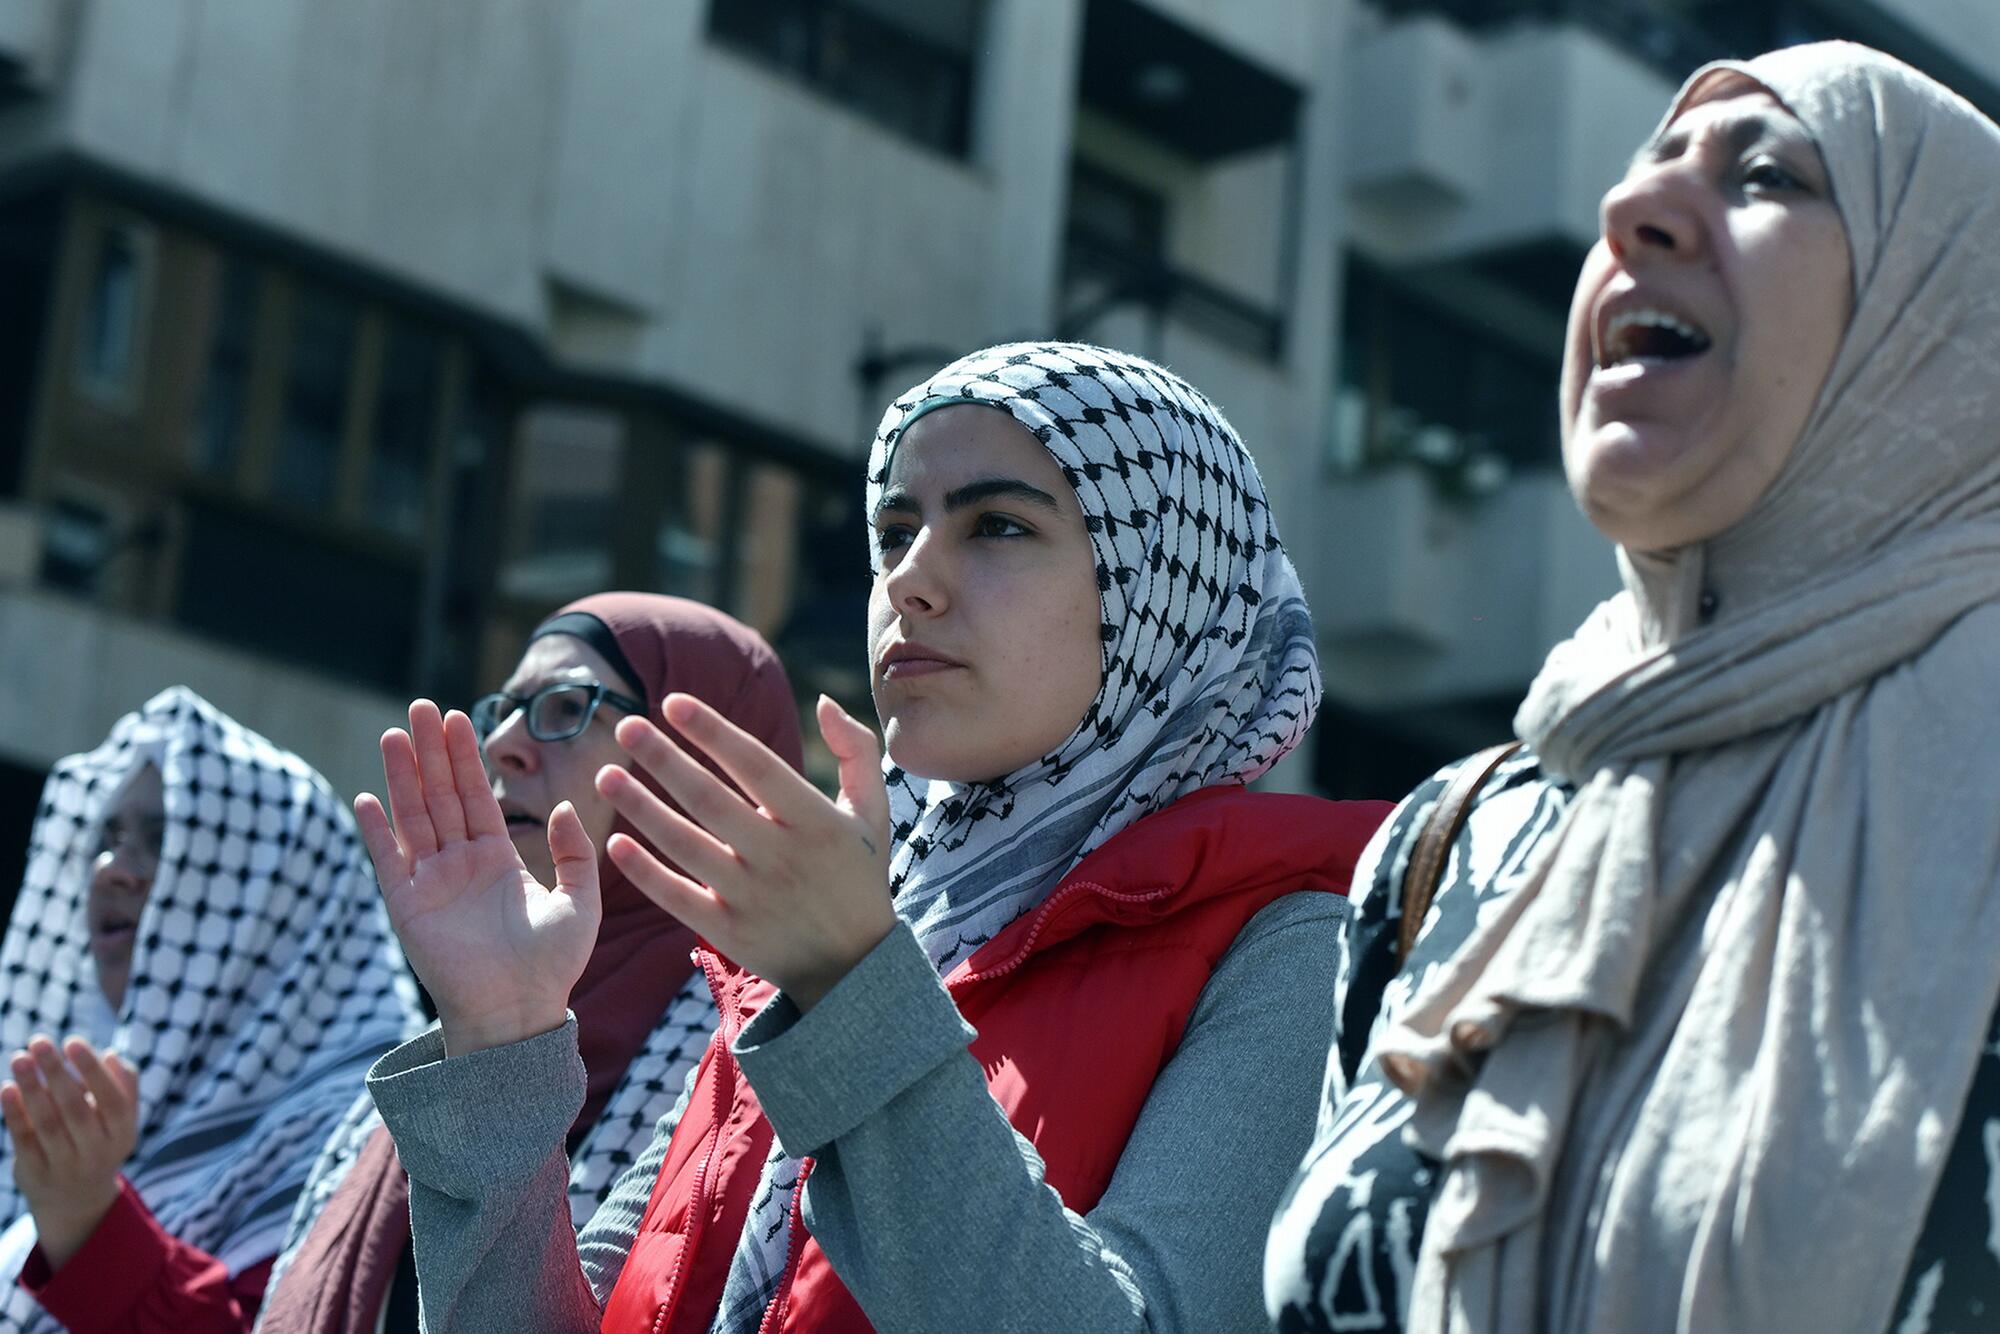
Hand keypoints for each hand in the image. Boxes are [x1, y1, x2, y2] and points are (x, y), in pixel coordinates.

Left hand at [1, 1036, 138, 1268]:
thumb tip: (110, 1056)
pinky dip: (15, 1113)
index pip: (112, 1100)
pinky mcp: (35, 1173)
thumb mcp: (121, 1118)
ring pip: (47, 1123)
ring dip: (31, 1088)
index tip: (72, 1041)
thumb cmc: (100, 1139)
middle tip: (39, 1041)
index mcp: (122, 1134)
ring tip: (20, 1057)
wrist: (77, 1199)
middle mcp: (96, 1152)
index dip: (92, 1071)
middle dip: (56, 1073)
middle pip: (75, 1109)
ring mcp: (65, 1166)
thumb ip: (122, 1085)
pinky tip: (7, 1088)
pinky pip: (24, 1140)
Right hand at [355, 701, 599, 1055]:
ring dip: (402, 776)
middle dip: (431, 752)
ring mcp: (431, 884)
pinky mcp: (408, 908)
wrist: (520, 1013)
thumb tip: (562, 807)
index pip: (476, 796)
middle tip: (420, 706)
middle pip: (440, 796)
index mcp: (497, 860)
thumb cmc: (553, 965)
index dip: (466, 757)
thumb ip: (575, 853)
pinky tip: (368, 797)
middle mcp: (460, 865)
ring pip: (414, 818)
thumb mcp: (581, 902)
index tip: (458, 716)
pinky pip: (389, 863)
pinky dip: (378, 832)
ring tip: (395, 733)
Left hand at [597, 693, 895, 1009]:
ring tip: (606, 775)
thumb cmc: (859, 875)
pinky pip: (677, 897)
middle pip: (709, 800)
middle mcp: (781, 856)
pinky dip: (644, 872)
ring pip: (684, 844)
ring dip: (641, 807)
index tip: (672, 702)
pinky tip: (614, 843)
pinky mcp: (730, 933)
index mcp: (815, 820)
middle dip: (663, 759)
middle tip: (625, 726)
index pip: (755, 765)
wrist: (856, 966)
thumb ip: (856, 750)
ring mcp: (752, 897)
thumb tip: (821, 701)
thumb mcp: (872, 811)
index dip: (713, 731)